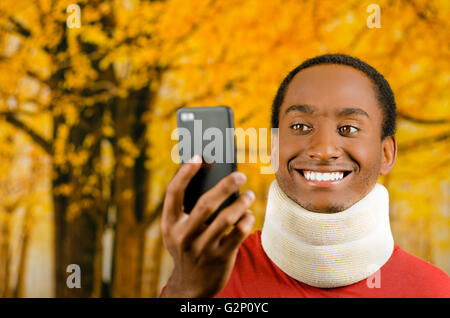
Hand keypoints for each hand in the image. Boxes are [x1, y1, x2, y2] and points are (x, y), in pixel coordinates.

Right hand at [160, 155, 254, 297]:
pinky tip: (249, 215)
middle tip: (240, 175)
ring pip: (226, 219)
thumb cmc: (187, 246)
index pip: (173, 192)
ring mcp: (201, 248)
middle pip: (205, 204)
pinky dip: (246, 221)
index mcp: (169, 224)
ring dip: (241, 203)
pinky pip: (237, 234)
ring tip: (249, 194)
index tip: (199, 156)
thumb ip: (188, 208)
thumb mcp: (178, 230)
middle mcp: (183, 236)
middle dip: (225, 186)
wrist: (190, 285)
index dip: (185, 172)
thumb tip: (214, 178)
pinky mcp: (219, 258)